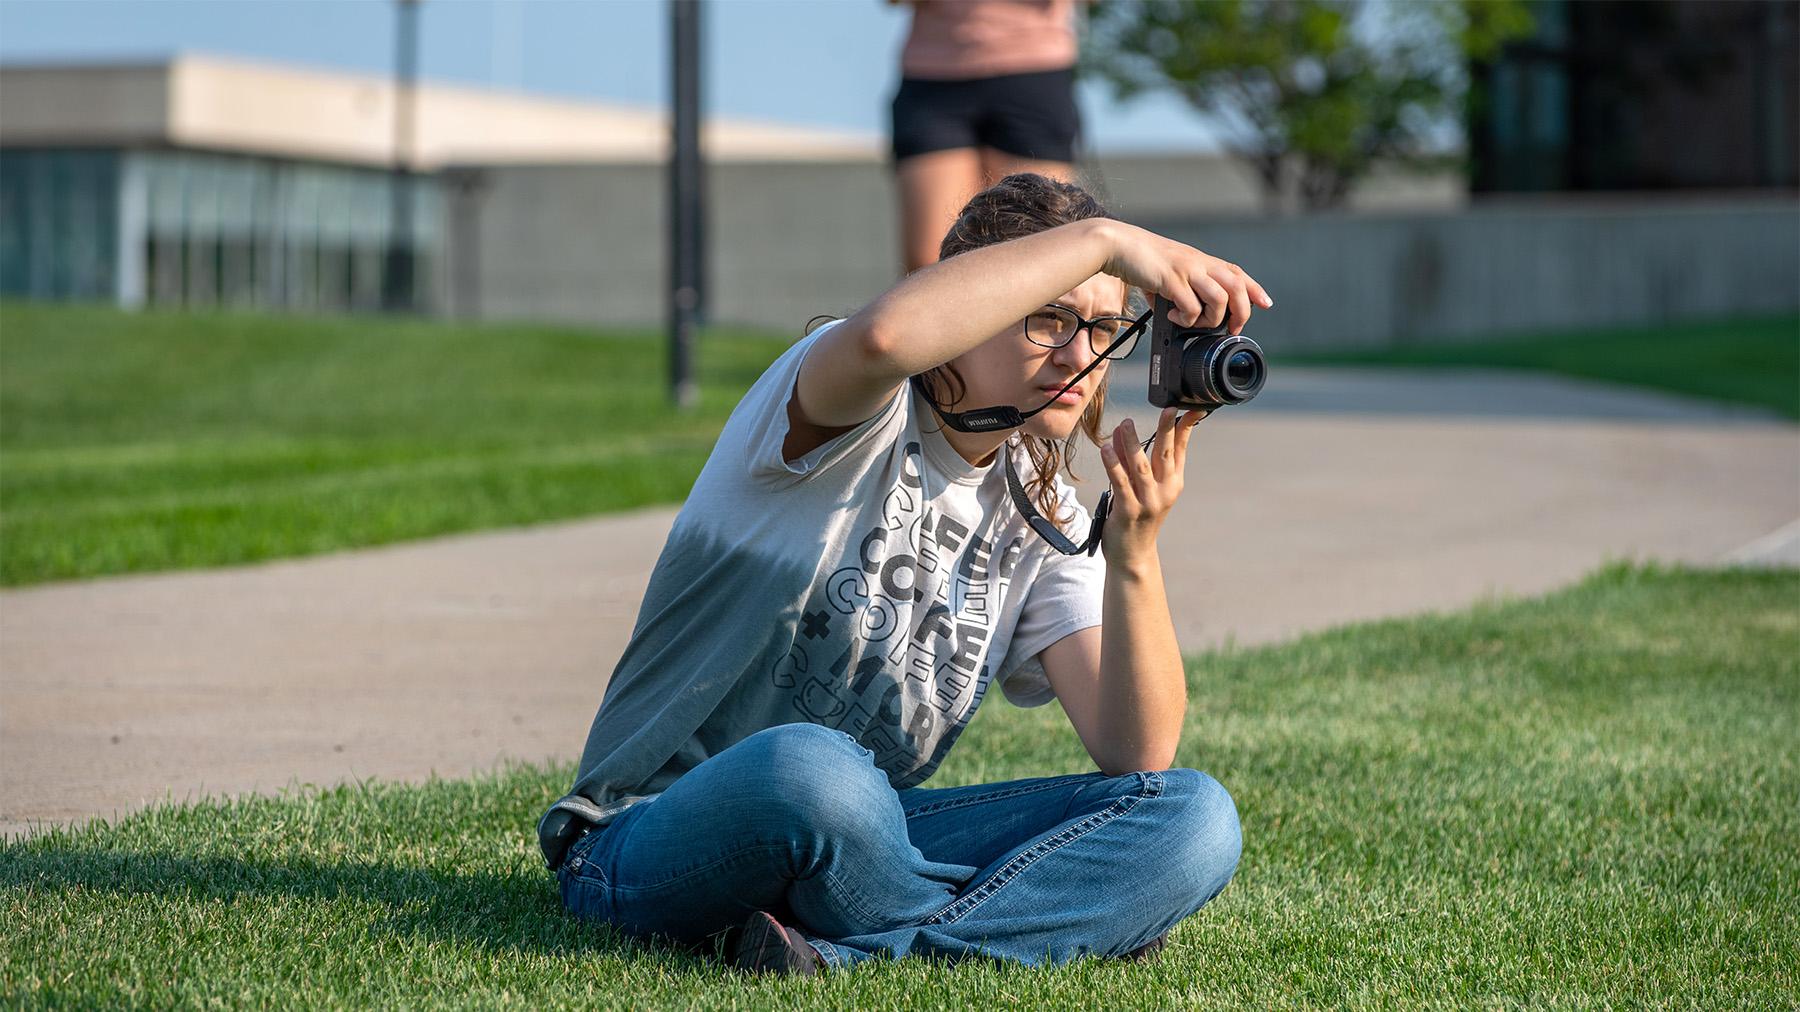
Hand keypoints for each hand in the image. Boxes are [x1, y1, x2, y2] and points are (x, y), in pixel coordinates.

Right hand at [1096, 221, 1272, 335]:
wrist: (1117, 244)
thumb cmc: (1139, 259)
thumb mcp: (1167, 271)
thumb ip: (1177, 290)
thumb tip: (1175, 314)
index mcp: (1200, 260)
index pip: (1237, 272)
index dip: (1254, 288)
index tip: (1266, 303)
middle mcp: (1199, 263)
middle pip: (1237, 287)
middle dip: (1242, 312)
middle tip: (1232, 329)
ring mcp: (1187, 271)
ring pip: (1220, 299)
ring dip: (1211, 319)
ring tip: (1194, 323)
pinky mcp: (1171, 280)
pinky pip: (1191, 307)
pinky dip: (1186, 319)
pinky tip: (1172, 317)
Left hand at [1097, 406, 1205, 560]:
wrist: (1133, 555)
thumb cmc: (1137, 518)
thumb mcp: (1144, 487)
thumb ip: (1134, 460)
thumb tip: (1122, 430)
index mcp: (1173, 483)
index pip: (1181, 450)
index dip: (1185, 428)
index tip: (1190, 408)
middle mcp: (1165, 491)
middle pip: (1166, 454)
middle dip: (1167, 429)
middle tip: (1167, 408)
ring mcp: (1148, 502)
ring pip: (1141, 466)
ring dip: (1132, 443)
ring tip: (1125, 423)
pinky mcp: (1129, 511)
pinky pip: (1120, 482)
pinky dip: (1113, 464)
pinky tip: (1106, 448)